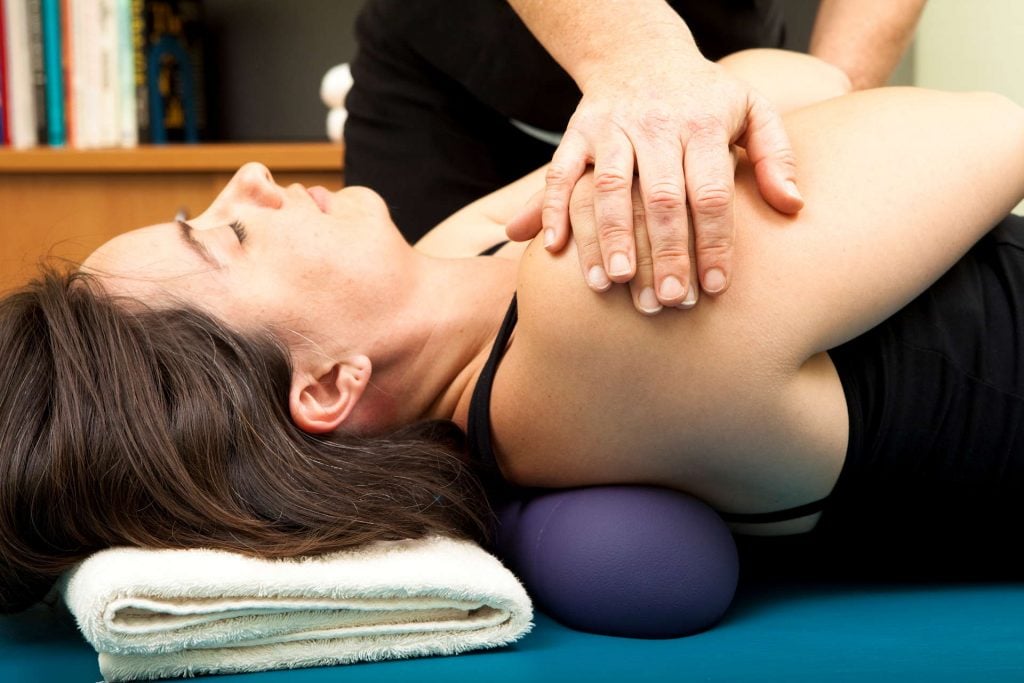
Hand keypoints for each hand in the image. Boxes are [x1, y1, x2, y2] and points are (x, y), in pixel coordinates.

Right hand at [508, 53, 802, 306]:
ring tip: (613, 282)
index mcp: (703, 124)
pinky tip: (554, 248)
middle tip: (667, 300)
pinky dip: (551, 208)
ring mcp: (612, 128)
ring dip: (609, 236)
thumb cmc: (704, 96)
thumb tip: (793, 206)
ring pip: (609, 186)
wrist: (641, 51)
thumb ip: (776, 156)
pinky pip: (559, 171)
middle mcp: (657, 126)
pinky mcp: (577, 132)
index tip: (714, 287)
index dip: (713, 241)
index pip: (710, 191)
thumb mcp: (752, 110)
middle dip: (664, 251)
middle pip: (661, 196)